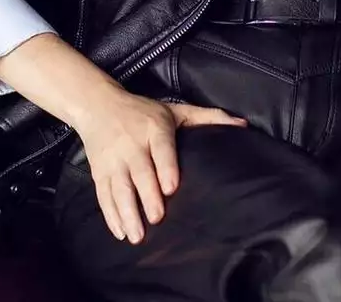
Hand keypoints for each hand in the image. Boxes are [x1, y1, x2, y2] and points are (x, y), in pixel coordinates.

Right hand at [76, 87, 247, 244]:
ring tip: (137, 235)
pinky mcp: (99, 172)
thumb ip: (209, 117)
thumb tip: (242, 125)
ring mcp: (113, 160)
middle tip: (157, 218)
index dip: (165, 167)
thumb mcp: (176, 109)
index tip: (171, 187)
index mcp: (154, 128)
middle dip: (147, 196)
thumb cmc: (143, 111)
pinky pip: (103, 196)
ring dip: (126, 212)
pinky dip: (110, 215)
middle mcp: (132, 144)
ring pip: (119, 188)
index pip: (161, 148)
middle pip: (139, 172)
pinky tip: (121, 232)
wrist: (99, 105)